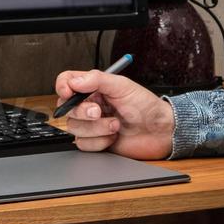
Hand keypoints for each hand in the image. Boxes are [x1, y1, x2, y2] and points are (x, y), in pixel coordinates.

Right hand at [55, 68, 174, 159]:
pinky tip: (113, 137)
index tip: (69, 92)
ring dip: (96, 128)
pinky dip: (99, 142)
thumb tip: (74, 81)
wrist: (160, 132)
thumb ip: (97, 79)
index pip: (67, 82)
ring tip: (115, 125)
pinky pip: (83, 144)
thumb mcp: (123, 86)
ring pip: (74, 127)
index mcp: (94, 87)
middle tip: (99, 112)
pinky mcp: (95, 142)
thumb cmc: (146, 106)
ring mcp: (91, 124)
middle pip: (67, 107)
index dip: (63, 86)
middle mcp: (90, 105)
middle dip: (83, 112)